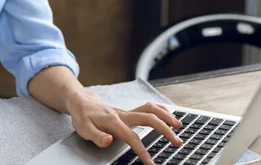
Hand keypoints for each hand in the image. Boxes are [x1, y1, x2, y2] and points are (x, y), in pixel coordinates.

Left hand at [66, 92, 182, 164]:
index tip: (151, 163)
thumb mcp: (83, 129)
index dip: (142, 152)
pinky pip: (147, 107)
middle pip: (149, 118)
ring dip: (166, 115)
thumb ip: (97, 137)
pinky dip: (160, 109)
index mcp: (114, 122)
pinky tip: (169, 115)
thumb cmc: (82, 116)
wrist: (80, 101)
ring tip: (179, 125)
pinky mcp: (128, 112)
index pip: (132, 138)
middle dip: (164, 130)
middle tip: (177, 142)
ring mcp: (127, 112)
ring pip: (150, 109)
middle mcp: (123, 114)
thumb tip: (109, 140)